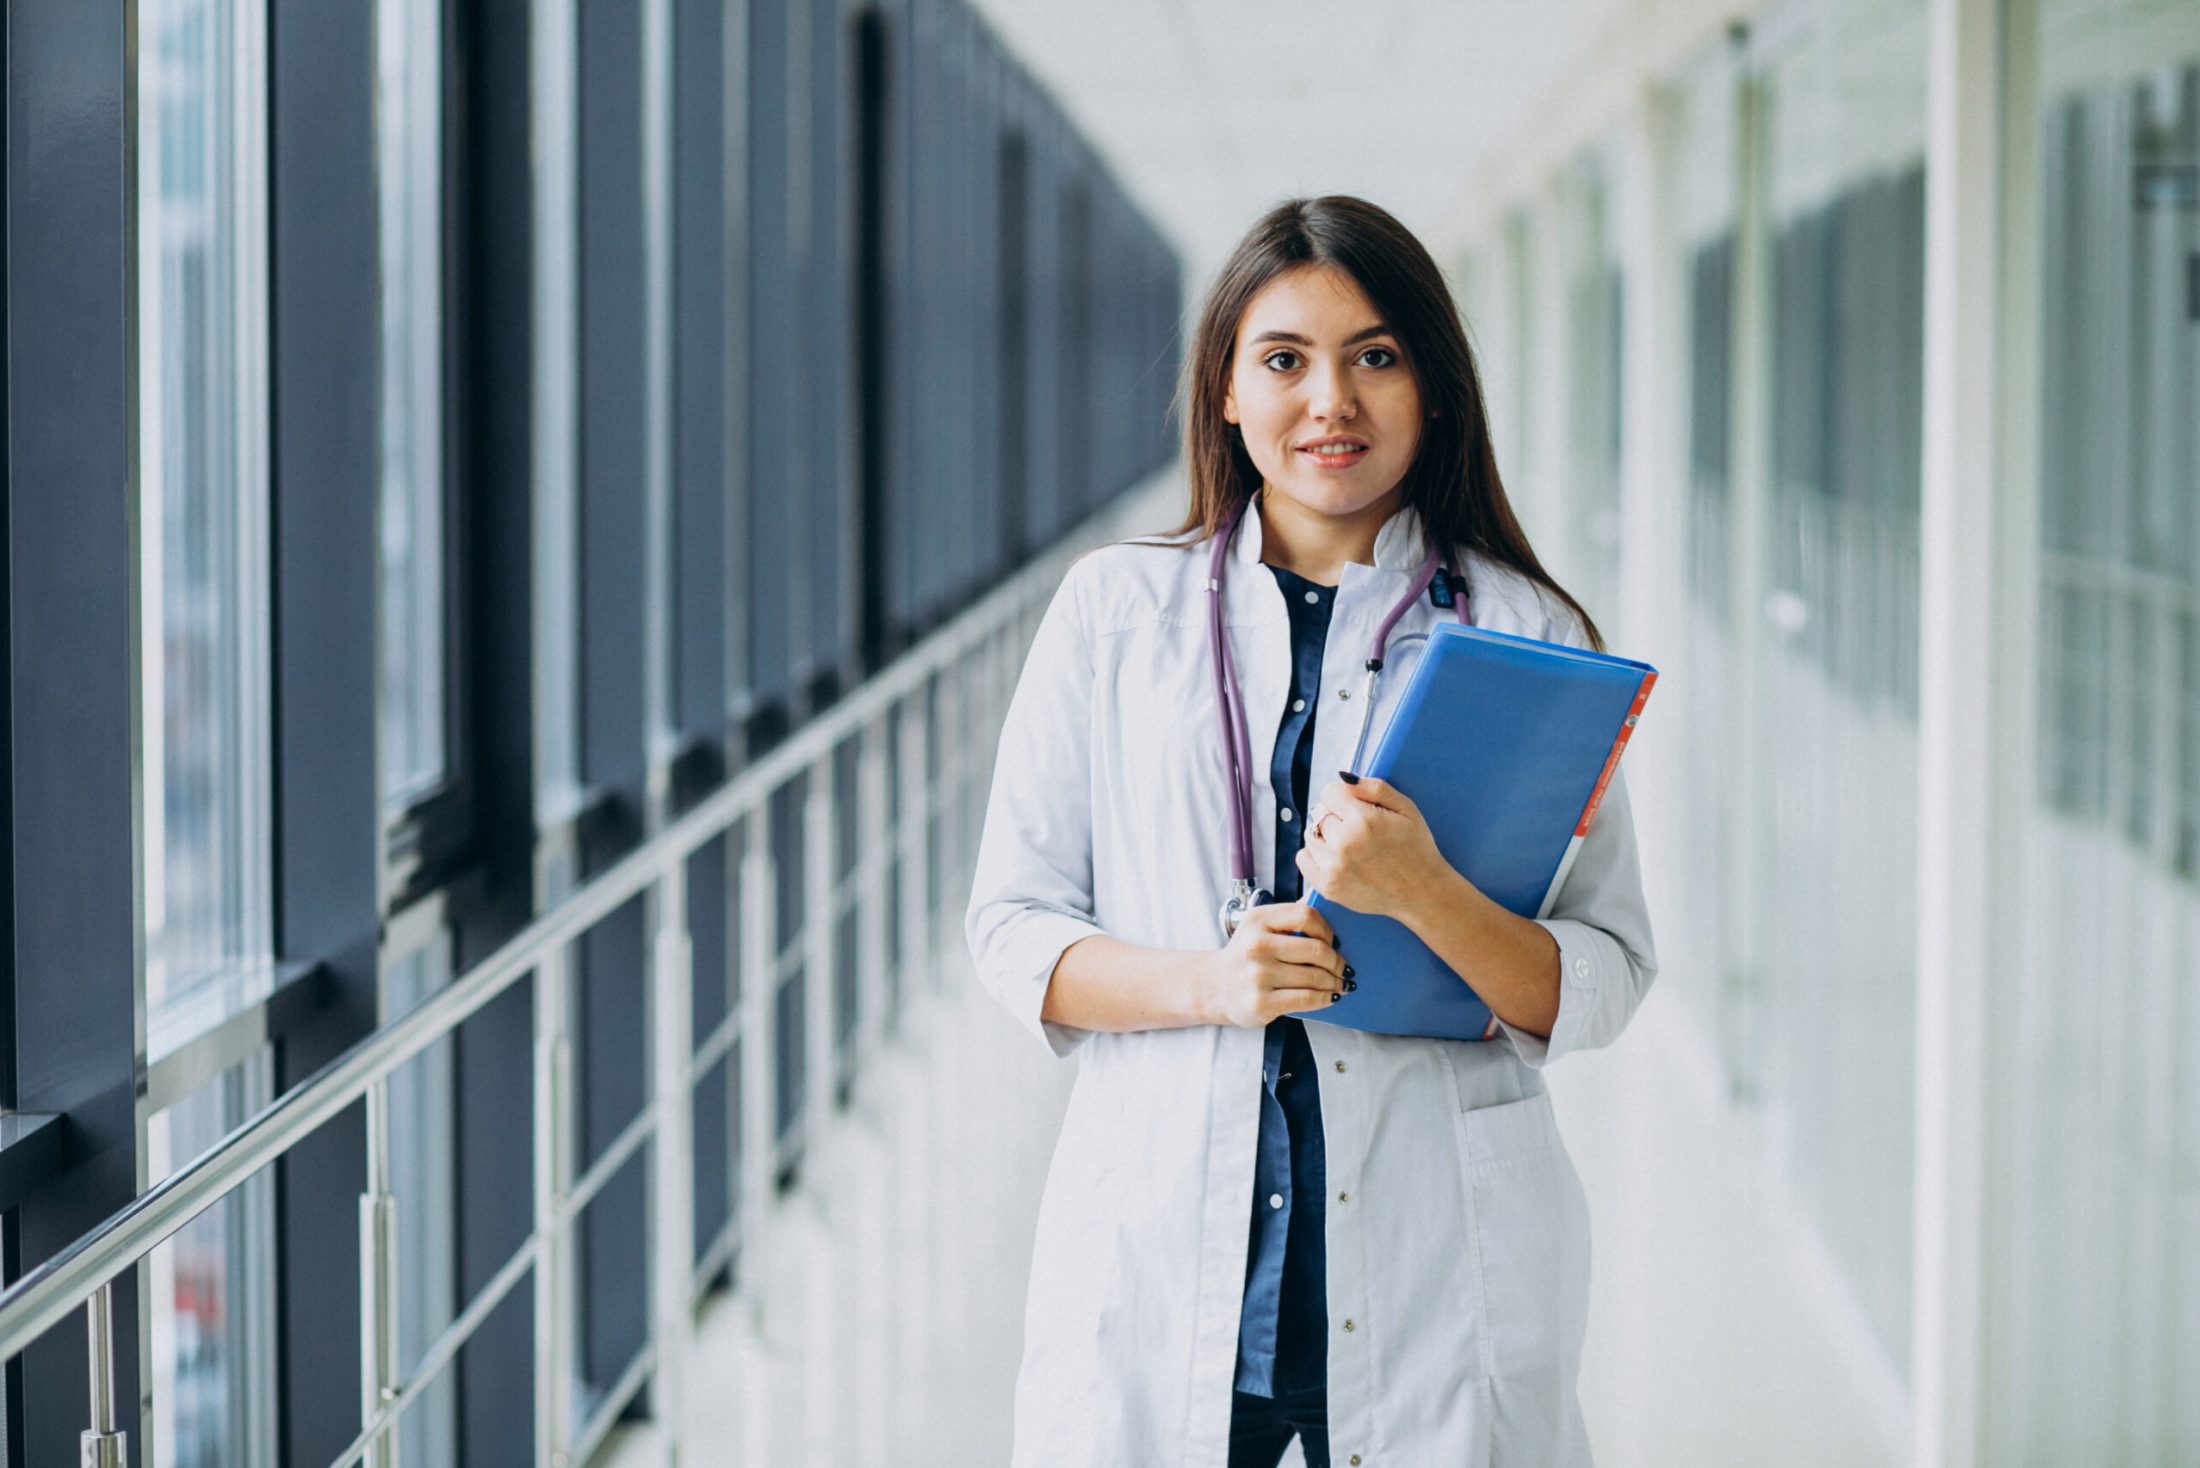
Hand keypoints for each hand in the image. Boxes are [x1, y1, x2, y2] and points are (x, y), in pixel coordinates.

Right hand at [1196, 901, 1354, 1027]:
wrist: (1214, 987)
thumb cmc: (1245, 957)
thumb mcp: (1258, 928)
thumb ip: (1288, 919)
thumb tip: (1330, 911)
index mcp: (1258, 920)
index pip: (1305, 916)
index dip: (1327, 929)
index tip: (1334, 941)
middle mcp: (1256, 945)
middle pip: (1316, 949)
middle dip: (1337, 961)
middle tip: (1344, 967)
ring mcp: (1258, 975)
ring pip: (1315, 977)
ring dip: (1335, 982)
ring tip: (1340, 983)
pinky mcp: (1262, 1002)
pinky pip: (1306, 999)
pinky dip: (1325, 998)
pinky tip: (1330, 997)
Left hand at [1296, 774, 1449, 921]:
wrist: (1421, 893)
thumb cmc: (1416, 848)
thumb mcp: (1406, 809)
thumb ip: (1374, 788)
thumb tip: (1343, 778)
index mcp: (1364, 821)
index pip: (1329, 793)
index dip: (1343, 797)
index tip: (1355, 807)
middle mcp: (1344, 844)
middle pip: (1319, 813)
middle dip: (1335, 815)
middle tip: (1356, 828)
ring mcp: (1333, 868)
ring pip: (1310, 834)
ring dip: (1324, 834)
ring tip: (1348, 843)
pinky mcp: (1328, 886)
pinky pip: (1303, 857)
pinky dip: (1314, 854)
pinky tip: (1335, 857)